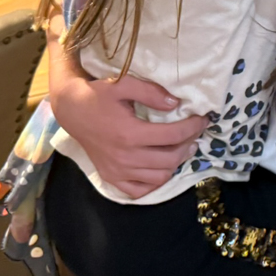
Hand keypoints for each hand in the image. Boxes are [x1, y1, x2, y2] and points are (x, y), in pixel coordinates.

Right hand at [50, 72, 207, 198]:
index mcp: (130, 133)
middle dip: (188, 145)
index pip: (173, 135)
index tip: (203, 119)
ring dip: (175, 164)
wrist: (72, 111)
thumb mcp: (123, 84)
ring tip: (182, 148)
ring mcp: (117, 171)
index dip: (193, 127)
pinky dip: (154, 182)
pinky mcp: (111, 178)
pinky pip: (139, 190)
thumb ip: (151, 93)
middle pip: (170, 158)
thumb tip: (176, 104)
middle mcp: (125, 157)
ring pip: (159, 177)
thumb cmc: (98, 95)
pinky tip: (161, 167)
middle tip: (194, 133)